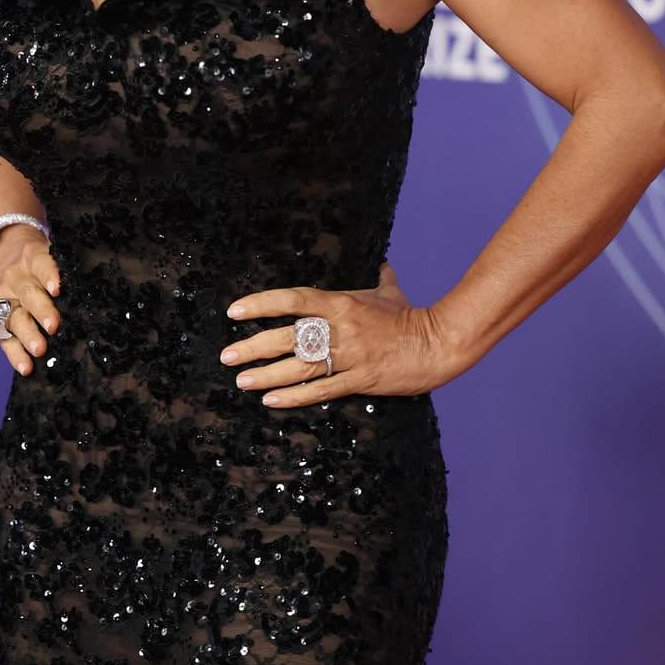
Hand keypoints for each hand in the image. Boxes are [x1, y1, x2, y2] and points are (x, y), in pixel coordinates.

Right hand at [0, 225, 61, 375]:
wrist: (4, 252)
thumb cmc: (40, 260)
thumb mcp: (49, 252)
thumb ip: (65, 268)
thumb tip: (97, 289)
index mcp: (32, 258)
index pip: (40, 264)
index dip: (48, 275)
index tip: (57, 289)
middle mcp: (16, 278)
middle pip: (28, 294)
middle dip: (41, 310)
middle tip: (54, 326)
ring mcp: (5, 300)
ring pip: (14, 317)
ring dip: (27, 335)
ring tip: (40, 350)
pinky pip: (4, 338)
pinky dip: (15, 354)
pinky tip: (26, 367)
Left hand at [219, 261, 449, 406]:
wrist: (437, 344)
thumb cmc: (410, 317)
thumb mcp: (390, 293)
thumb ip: (381, 279)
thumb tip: (384, 264)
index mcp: (341, 303)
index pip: (293, 300)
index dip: (261, 304)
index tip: (235, 312)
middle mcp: (340, 328)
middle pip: (288, 336)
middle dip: (254, 346)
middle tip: (227, 356)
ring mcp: (348, 355)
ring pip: (299, 366)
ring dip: (266, 375)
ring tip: (241, 381)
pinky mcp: (359, 380)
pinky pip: (320, 390)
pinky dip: (294, 397)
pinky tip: (271, 401)